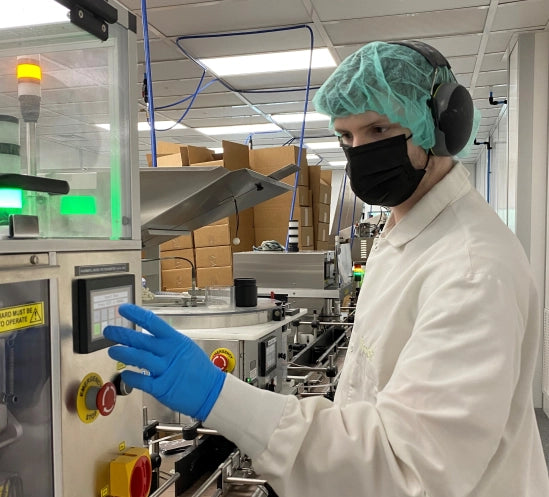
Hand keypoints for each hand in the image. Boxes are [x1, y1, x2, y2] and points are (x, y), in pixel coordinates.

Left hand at [104, 303, 225, 420]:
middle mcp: (169, 353)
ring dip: (122, 353)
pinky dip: (131, 377)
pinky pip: (142, 380)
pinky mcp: (162, 388)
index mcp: (176, 341)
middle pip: (141, 340)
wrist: (211, 391)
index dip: (135, 314)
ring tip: (112, 351)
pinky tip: (124, 374)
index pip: (152, 322)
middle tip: (109, 331)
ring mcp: (165, 370)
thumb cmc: (199, 370)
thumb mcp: (186, 348)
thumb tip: (148, 335)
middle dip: (122, 334)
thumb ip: (167, 342)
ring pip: (138, 359)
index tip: (123, 309)